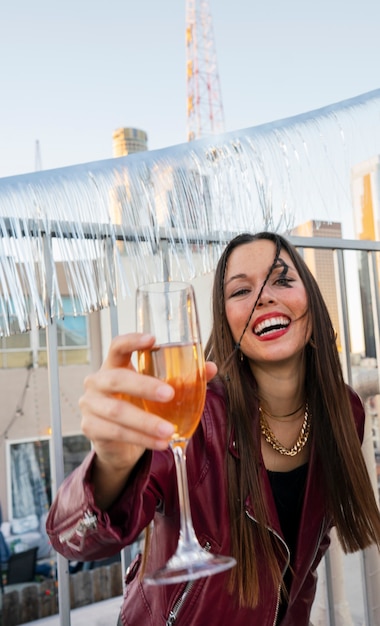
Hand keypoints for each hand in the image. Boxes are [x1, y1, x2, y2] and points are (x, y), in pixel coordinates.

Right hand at [80, 332, 216, 476]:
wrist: (117, 443)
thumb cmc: (137, 407)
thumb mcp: (156, 392)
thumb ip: (181, 378)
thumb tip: (210, 368)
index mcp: (114, 365)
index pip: (117, 346)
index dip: (132, 341)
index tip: (152, 340)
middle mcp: (97, 382)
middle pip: (117, 379)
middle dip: (144, 386)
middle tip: (170, 394)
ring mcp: (90, 405)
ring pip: (117, 411)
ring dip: (146, 422)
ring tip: (169, 430)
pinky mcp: (90, 427)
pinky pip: (117, 432)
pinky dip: (141, 438)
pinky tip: (160, 443)